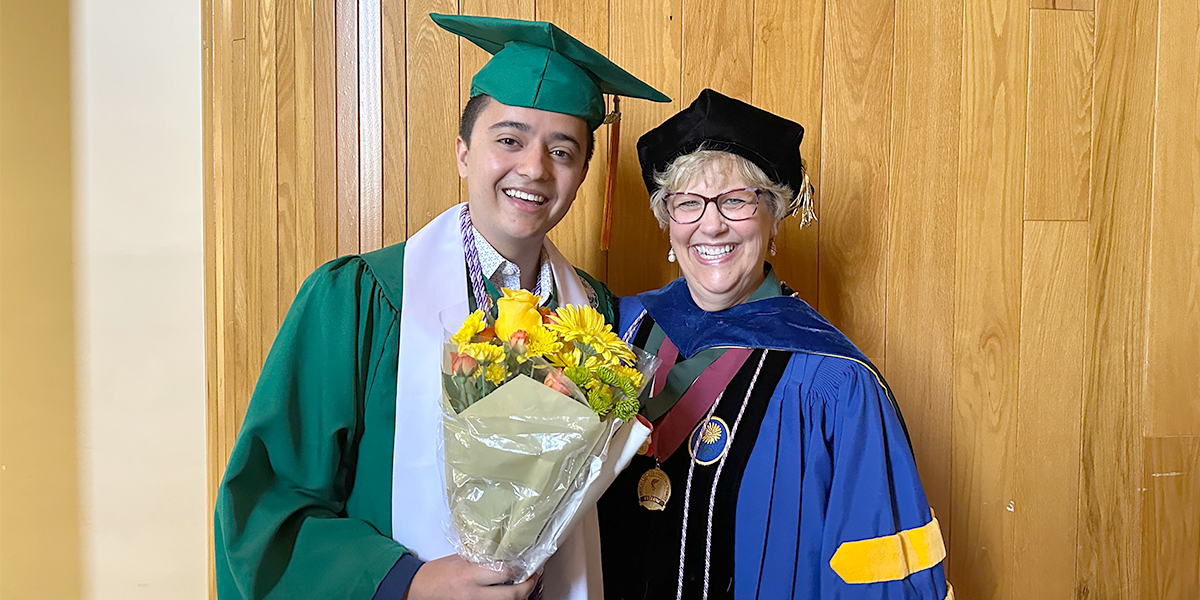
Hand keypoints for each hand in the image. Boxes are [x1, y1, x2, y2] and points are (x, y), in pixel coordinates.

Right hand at [402, 554, 538, 599]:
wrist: (419, 590)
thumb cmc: (437, 573)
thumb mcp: (461, 559)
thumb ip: (482, 559)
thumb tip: (504, 554)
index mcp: (470, 575)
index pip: (504, 572)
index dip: (520, 568)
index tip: (527, 561)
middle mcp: (474, 593)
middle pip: (512, 595)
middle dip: (527, 586)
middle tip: (533, 576)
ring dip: (518, 595)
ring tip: (523, 585)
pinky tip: (507, 593)